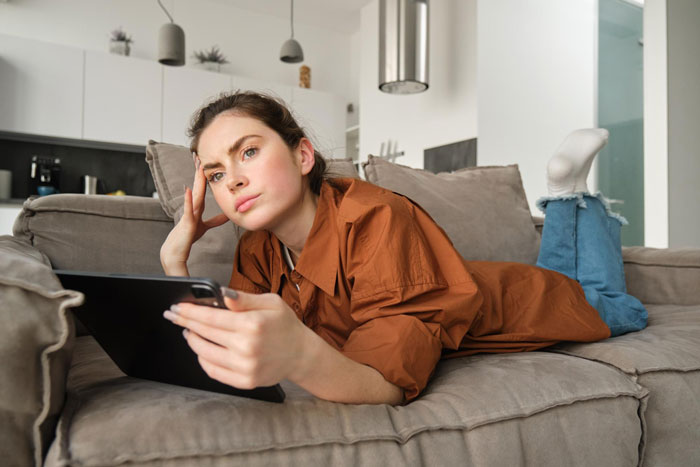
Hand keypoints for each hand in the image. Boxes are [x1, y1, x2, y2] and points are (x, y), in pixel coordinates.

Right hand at [160, 155, 227, 274]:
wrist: (176, 250)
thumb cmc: (188, 237)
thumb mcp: (205, 227)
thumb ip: (216, 220)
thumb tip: (228, 215)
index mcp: (197, 206)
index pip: (202, 187)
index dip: (204, 174)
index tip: (204, 161)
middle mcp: (193, 206)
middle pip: (198, 186)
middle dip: (199, 171)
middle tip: (199, 154)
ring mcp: (189, 213)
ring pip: (195, 194)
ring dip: (197, 181)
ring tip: (198, 166)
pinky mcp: (187, 222)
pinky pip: (188, 209)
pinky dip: (188, 200)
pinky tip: (188, 189)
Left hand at [163, 288, 311, 388]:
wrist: (301, 354)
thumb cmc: (285, 325)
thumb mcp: (270, 302)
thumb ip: (244, 299)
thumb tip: (221, 294)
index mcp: (253, 324)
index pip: (211, 317)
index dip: (190, 312)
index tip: (177, 308)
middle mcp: (247, 347)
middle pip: (204, 333)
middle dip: (185, 322)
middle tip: (173, 316)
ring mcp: (245, 367)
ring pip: (204, 354)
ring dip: (192, 341)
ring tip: (189, 331)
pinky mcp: (245, 381)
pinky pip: (213, 371)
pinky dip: (203, 359)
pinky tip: (201, 349)